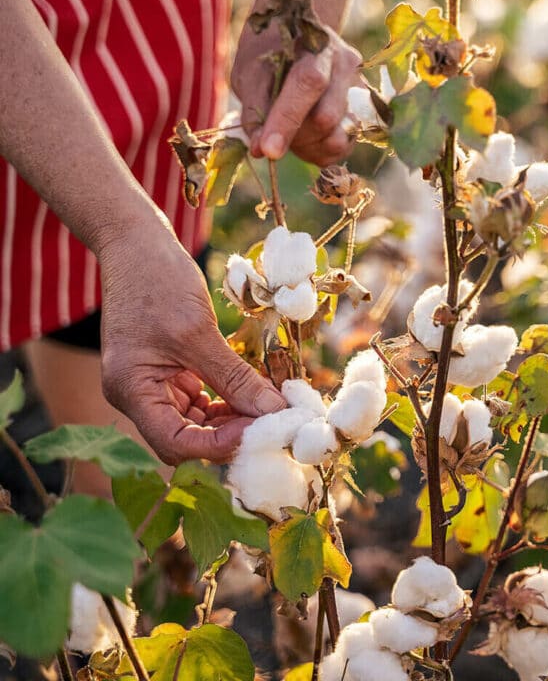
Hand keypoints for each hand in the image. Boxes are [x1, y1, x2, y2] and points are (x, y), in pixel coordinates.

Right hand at [97, 230, 285, 464]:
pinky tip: (257, 393)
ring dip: (234, 419)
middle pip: (187, 440)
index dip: (220, 444)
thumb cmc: (157, 281)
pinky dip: (229, 401)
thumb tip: (273, 411)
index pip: (175, 443)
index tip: (261, 430)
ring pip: (198, 424)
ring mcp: (154, 386)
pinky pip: (202, 401)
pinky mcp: (171, 374)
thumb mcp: (199, 331)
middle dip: (231, 434)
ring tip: (271, 407)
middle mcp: (138, 397)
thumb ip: (234, 377)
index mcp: (131, 391)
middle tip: (275, 422)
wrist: (136, 244)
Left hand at [232, 21, 361, 166]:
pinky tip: (305, 138)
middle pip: (325, 118)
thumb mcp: (249, 74)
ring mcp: (359, 90)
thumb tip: (260, 151)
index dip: (288, 120)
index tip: (269, 150)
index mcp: (316, 44)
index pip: (309, 84)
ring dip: (307, 146)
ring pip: (337, 138)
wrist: (293, 40)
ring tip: (290, 132)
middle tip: (272, 132)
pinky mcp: (363, 113)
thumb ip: (255, 109)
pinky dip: (319, 151)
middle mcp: (346, 65)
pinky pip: (343, 147)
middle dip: (295, 136)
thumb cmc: (266, 57)